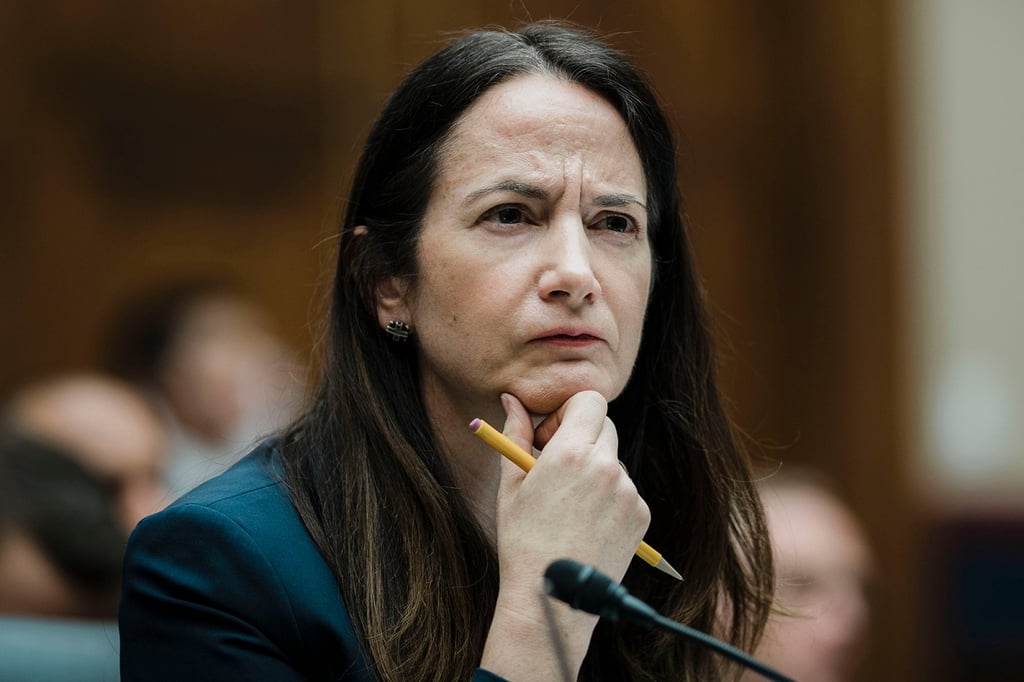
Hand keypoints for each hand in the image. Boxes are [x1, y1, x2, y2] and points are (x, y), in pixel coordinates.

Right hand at [479, 391, 649, 678]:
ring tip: (568, 508)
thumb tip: (512, 399)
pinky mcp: (641, 515)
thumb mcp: (511, 484)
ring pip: (613, 461)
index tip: (552, 435)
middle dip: (581, 437)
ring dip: (594, 470)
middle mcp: (605, 466)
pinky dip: (608, 498)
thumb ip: (516, 434)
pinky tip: (586, 525)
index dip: (570, 411)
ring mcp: (627, 492)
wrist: (553, 597)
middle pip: (604, 425)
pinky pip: (624, 490)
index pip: (589, 400)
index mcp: (570, 452)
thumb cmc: (523, 540)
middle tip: (557, 465)